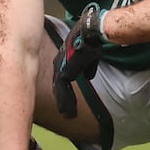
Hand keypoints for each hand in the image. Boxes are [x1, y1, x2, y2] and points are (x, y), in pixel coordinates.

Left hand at [52, 2, 104, 117]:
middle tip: (65, 111)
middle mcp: (59, 63)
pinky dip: (65, 102)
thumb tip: (89, 77)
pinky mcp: (63, 72)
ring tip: (68, 115)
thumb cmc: (90, 40)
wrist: (88, 34)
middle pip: (58, 85)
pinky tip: (67, 111)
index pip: (61, 77)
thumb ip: (88, 67)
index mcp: (63, 59)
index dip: (64, 89)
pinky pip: (63, 91)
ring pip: (60, 91)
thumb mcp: (90, 56)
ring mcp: (60, 68)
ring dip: (64, 104)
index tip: (67, 98)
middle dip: (62, 98)